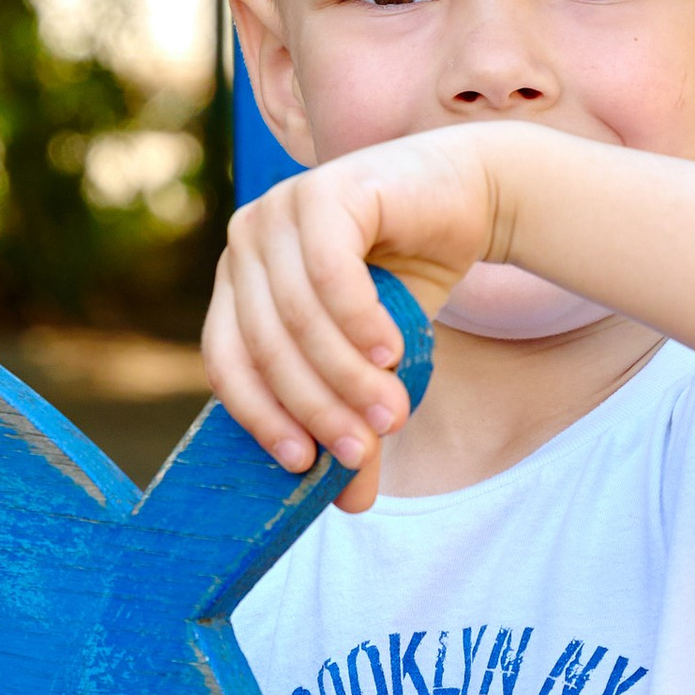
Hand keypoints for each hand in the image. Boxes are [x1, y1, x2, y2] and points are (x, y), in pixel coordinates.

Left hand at [204, 133, 498, 512]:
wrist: (466, 197)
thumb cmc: (409, 280)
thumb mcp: (376, 363)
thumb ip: (355, 420)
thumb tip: (351, 504)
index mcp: (239, 284)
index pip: (228, 363)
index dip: (261, 419)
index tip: (302, 466)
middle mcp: (246, 244)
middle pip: (265, 347)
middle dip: (316, 408)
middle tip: (362, 451)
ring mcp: (278, 211)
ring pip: (299, 318)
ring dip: (346, 376)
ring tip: (392, 412)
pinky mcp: (323, 190)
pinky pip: (331, 274)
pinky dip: (360, 323)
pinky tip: (393, 354)